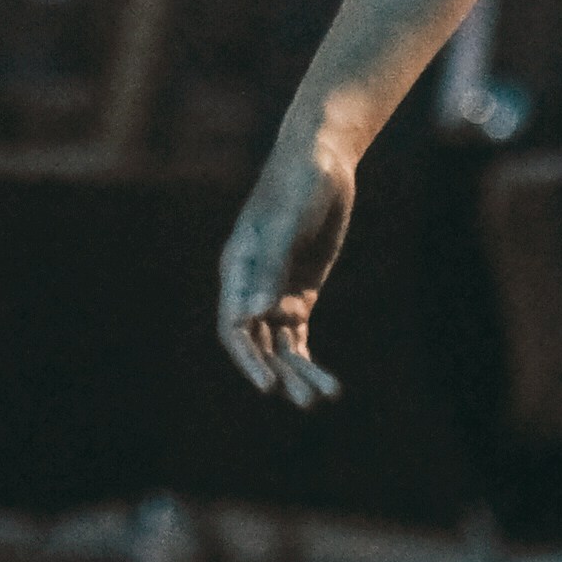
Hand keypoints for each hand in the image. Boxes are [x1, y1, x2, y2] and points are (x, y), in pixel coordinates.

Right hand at [217, 136, 355, 406]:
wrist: (321, 160)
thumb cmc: (299, 183)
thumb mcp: (290, 223)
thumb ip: (273, 266)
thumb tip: (257, 314)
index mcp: (237, 268)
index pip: (234, 326)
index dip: (247, 358)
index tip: (268, 385)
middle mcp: (251, 284)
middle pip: (258, 342)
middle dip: (278, 372)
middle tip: (304, 401)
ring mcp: (275, 288)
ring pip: (280, 343)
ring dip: (298, 372)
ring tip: (322, 398)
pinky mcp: (300, 290)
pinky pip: (298, 332)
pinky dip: (309, 357)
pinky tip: (327, 382)